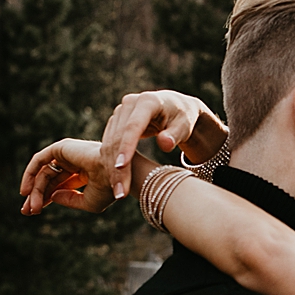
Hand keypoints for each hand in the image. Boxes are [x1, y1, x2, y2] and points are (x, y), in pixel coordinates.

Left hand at [19, 138, 117, 214]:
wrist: (116, 175)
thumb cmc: (109, 189)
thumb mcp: (88, 202)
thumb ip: (69, 200)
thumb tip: (52, 196)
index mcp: (84, 172)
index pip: (59, 185)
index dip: (46, 198)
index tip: (34, 212)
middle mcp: (75, 161)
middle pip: (49, 179)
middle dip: (37, 195)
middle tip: (27, 212)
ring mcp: (68, 153)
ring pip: (44, 173)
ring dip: (35, 191)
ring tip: (31, 208)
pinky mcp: (61, 148)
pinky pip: (40, 160)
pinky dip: (30, 174)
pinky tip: (26, 190)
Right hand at [99, 90, 225, 200]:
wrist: (176, 108)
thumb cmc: (183, 118)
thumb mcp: (184, 125)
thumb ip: (175, 134)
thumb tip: (165, 144)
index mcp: (148, 102)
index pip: (132, 127)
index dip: (126, 147)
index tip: (121, 167)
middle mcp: (130, 104)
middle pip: (117, 137)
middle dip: (117, 166)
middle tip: (121, 192)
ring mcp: (120, 112)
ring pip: (109, 143)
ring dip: (111, 168)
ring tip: (119, 192)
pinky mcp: (116, 121)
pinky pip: (109, 144)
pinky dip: (111, 163)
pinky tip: (116, 181)